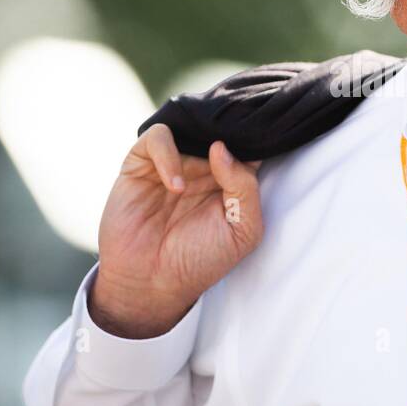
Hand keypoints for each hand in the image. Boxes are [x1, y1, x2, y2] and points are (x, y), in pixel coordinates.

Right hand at [89, 125, 263, 337]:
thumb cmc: (201, 260)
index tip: (265, 126)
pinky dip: (168, 155)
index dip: (257, 130)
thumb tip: (222, 148)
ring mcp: (173, 161)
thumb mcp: (243, 230)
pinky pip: (158, 138)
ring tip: (203, 163)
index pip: (250, 140)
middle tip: (231, 131)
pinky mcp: (141, 163)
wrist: (151, 283)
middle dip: (228, 123)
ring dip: (199, 137)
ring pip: (190, 122)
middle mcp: (204, 164)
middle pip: (220, 124)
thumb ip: (245, 188)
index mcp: (232, 177)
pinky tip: (175, 186)